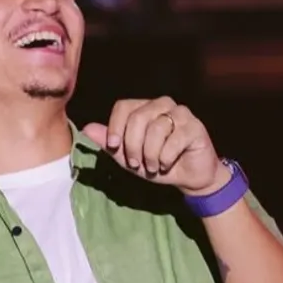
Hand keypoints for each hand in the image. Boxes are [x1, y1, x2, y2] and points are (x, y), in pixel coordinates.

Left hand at [82, 97, 230, 195]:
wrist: (188, 177)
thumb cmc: (157, 164)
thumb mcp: (128, 158)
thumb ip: (109, 144)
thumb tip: (87, 129)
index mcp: (144, 108)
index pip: (123, 107)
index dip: (115, 127)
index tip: (113, 147)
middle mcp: (162, 105)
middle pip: (138, 117)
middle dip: (132, 146)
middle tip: (136, 164)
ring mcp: (181, 113)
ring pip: (156, 128)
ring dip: (150, 154)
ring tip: (152, 167)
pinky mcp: (195, 127)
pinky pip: (174, 139)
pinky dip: (166, 157)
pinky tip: (167, 164)